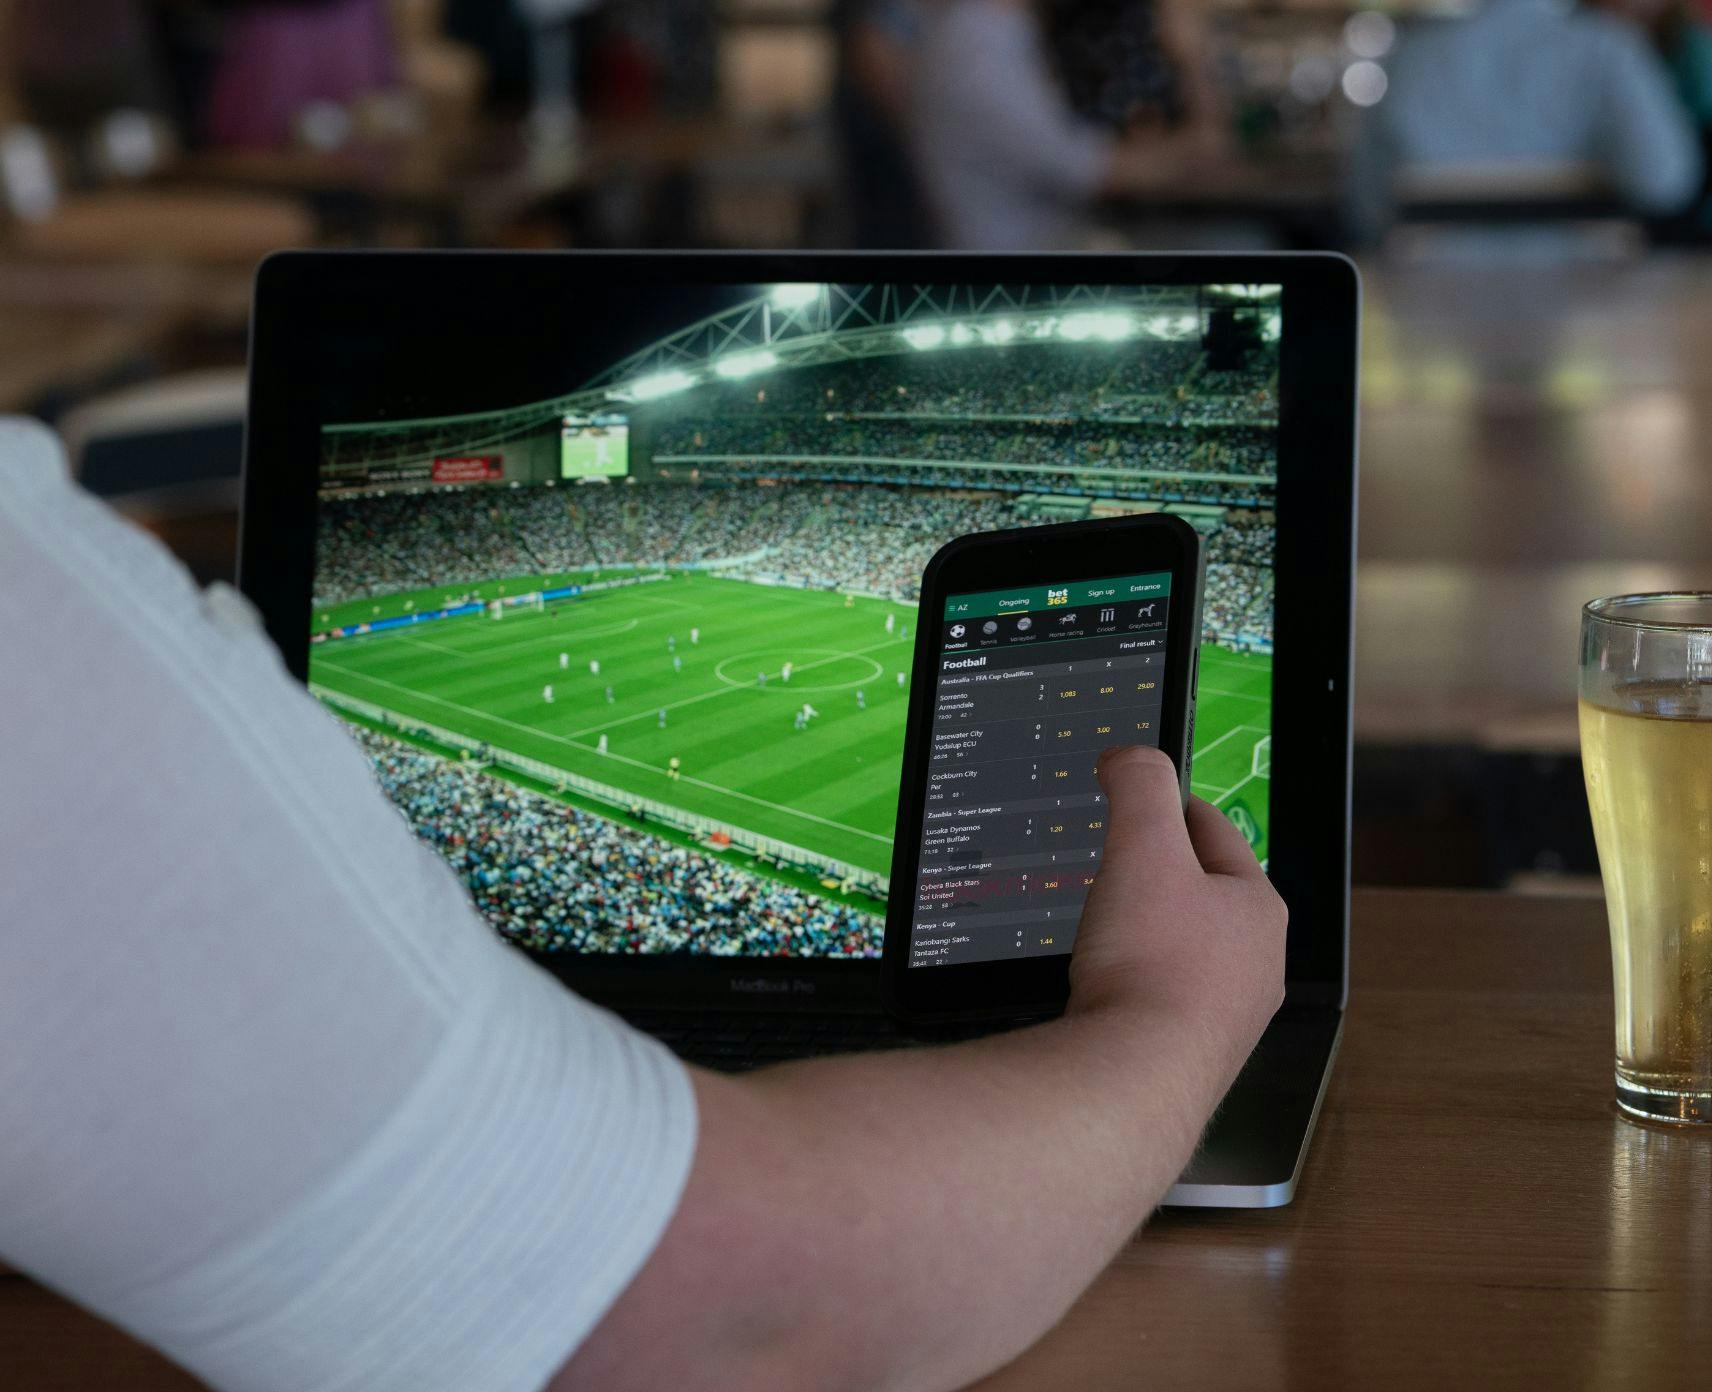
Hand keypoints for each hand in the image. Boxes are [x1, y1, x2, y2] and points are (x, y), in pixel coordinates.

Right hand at [1068, 745, 1285, 1060]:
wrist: (1132, 1078)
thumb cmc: (1150, 966)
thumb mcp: (1142, 847)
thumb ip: (1140, 786)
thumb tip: (1132, 756)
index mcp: (1258, 908)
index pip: (1214, 833)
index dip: (1170, 805)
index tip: (1142, 796)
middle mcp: (1256, 965)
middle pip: (1203, 896)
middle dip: (1160, 875)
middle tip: (1118, 860)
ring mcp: (1228, 1016)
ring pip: (1187, 952)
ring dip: (1149, 934)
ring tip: (1109, 927)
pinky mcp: (1191, 1055)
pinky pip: (1164, 998)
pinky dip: (1137, 982)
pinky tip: (1109, 985)